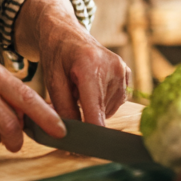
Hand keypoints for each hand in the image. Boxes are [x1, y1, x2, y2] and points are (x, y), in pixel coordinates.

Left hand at [16, 0, 130, 125]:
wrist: (65, 32)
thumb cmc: (56, 54)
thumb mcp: (52, 81)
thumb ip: (63, 109)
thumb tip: (72, 136)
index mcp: (90, 65)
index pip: (95, 109)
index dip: (91, 132)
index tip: (87, 149)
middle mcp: (112, 67)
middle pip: (102, 111)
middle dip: (85, 113)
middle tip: (70, 97)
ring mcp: (123, 70)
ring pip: (108, 109)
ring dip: (93, 106)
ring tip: (80, 87)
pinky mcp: (127, 74)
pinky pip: (116, 101)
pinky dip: (102, 101)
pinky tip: (91, 86)